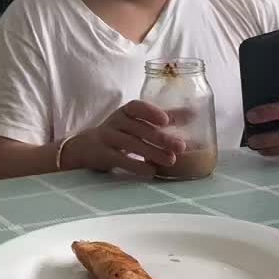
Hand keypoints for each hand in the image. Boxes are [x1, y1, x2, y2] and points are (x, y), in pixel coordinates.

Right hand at [61, 101, 185, 175]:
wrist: (85, 147)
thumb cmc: (119, 133)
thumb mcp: (136, 122)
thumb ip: (162, 118)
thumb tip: (194, 114)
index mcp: (125, 112)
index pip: (136, 107)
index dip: (150, 112)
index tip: (166, 120)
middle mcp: (115, 122)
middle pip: (138, 128)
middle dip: (160, 137)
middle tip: (180, 147)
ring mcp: (107, 138)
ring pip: (131, 144)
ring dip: (153, 152)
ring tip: (171, 160)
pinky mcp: (102, 155)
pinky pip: (120, 159)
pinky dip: (137, 165)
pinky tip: (151, 171)